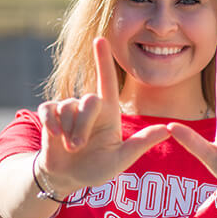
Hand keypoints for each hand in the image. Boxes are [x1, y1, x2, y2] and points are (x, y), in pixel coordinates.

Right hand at [37, 37, 169, 196]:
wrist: (68, 177)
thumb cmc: (97, 168)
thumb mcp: (121, 159)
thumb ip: (142, 143)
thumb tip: (168, 129)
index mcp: (108, 112)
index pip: (108, 82)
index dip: (103, 61)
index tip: (100, 39)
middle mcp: (88, 107)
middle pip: (89, 100)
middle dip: (83, 124)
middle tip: (79, 146)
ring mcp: (68, 109)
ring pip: (68, 108)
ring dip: (69, 130)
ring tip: (71, 147)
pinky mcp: (49, 115)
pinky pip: (48, 110)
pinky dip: (50, 123)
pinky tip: (54, 135)